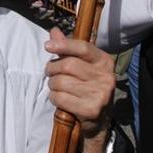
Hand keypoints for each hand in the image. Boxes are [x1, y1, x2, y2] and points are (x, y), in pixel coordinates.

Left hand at [44, 29, 114, 152]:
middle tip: (50, 72)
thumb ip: (68, 50)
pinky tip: (59, 99)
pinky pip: (60, 98)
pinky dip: (54, 98)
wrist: (99, 121)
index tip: (47, 46)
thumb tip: (54, 32)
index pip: (83, 48)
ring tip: (56, 87)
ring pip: (61, 82)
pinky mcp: (91, 110)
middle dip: (52, 68)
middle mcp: (106, 77)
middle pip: (68, 65)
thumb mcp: (82, 66)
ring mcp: (100, 94)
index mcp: (104, 62)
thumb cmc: (87, 88)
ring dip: (52, 84)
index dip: (64, 45)